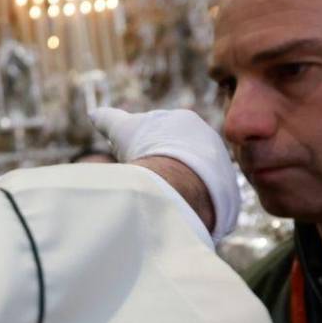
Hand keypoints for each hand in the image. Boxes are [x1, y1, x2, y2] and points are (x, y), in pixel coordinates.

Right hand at [89, 107, 240, 240]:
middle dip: (166, 162)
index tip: (137, 155)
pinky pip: (208, 196)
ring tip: (163, 196)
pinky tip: (178, 209)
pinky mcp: (228, 190)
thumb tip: (93, 113)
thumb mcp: (120, 130)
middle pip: (183, 152)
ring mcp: (221, 163)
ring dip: (182, 183)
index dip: (146, 143)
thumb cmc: (147, 149)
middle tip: (148, 176)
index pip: (163, 131)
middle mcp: (207, 137)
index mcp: (185, 121)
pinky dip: (194, 202)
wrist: (178, 179)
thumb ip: (108, 119)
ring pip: (196, 175)